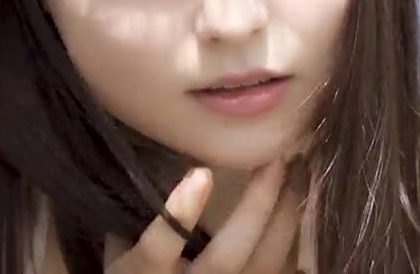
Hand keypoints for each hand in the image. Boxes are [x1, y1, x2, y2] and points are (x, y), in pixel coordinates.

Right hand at [103, 158, 304, 272]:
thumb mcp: (118, 259)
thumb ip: (131, 224)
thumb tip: (150, 167)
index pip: (159, 246)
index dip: (181, 212)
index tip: (201, 173)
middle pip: (227, 257)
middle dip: (257, 206)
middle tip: (277, 158)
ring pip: (266, 266)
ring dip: (287, 216)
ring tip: (300, 173)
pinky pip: (281, 273)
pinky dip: (294, 241)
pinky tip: (301, 209)